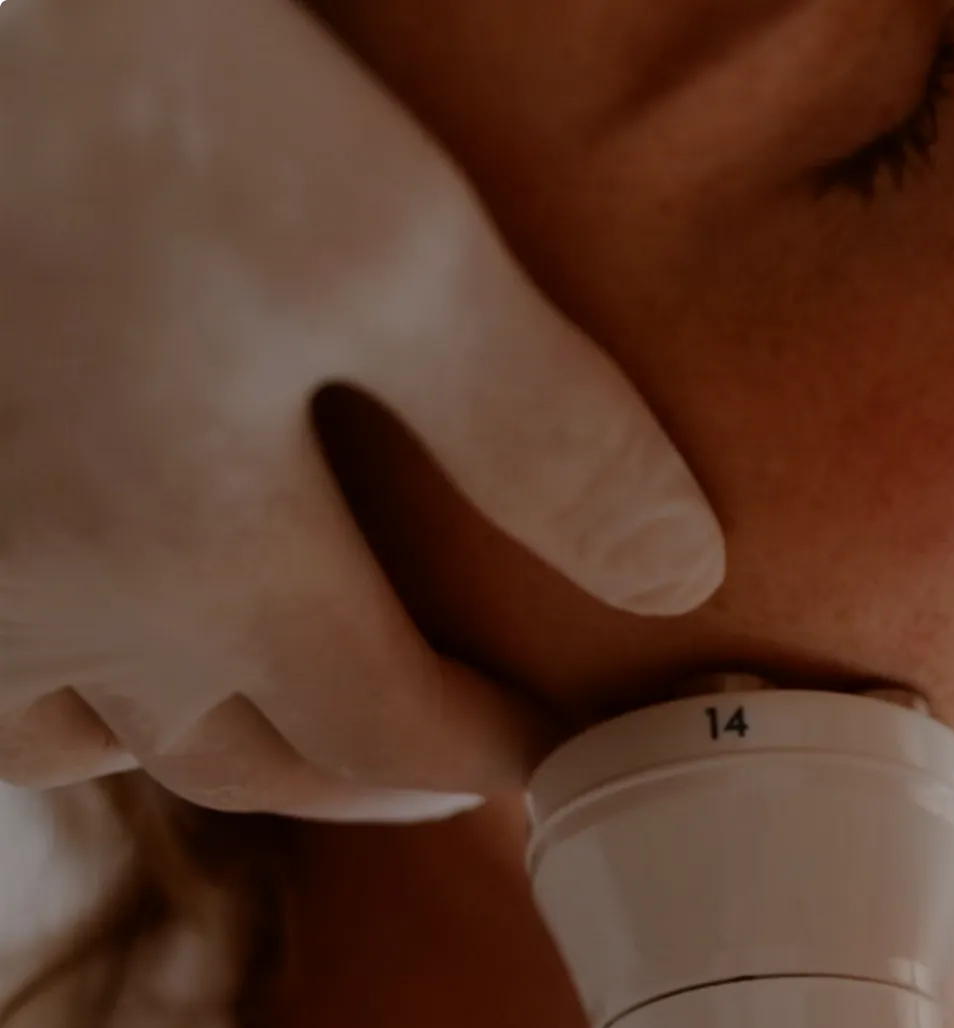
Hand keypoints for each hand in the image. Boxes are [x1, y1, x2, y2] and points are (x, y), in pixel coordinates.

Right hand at [0, 0, 722, 819]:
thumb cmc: (143, 109)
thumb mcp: (394, 247)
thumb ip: (538, 429)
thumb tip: (674, 579)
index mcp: (199, 561)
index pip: (387, 734)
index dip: (491, 753)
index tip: (558, 742)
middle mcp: (48, 602)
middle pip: (233, 764)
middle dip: (362, 775)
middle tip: (448, 758)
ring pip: (62, 733)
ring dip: (182, 738)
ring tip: (271, 693)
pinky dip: (43, 673)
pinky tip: (95, 605)